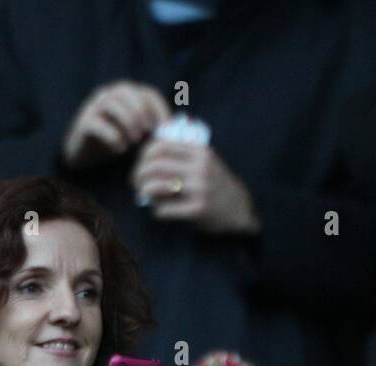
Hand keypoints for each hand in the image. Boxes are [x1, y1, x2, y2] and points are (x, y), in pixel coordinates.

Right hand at [62, 80, 171, 168]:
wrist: (85, 152)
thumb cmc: (117, 140)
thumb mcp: (138, 132)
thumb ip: (154, 128)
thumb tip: (178, 130)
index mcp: (126, 94)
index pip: (149, 93)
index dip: (161, 110)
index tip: (167, 130)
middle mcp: (110, 94)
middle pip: (131, 95)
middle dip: (143, 115)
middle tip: (148, 135)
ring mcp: (95, 106)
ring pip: (114, 106)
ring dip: (128, 125)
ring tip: (134, 143)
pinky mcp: (84, 122)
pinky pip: (100, 125)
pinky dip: (113, 138)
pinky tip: (120, 149)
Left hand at [130, 140, 259, 234]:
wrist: (240, 209)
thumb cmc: (216, 184)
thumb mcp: (204, 160)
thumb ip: (182, 152)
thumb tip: (148, 151)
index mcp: (199, 150)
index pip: (160, 145)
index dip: (143, 155)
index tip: (140, 164)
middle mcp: (200, 167)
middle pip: (155, 165)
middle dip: (139, 174)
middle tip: (135, 182)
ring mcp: (199, 189)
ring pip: (156, 186)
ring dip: (144, 192)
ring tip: (143, 196)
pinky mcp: (198, 210)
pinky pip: (165, 209)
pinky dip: (157, 210)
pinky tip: (159, 211)